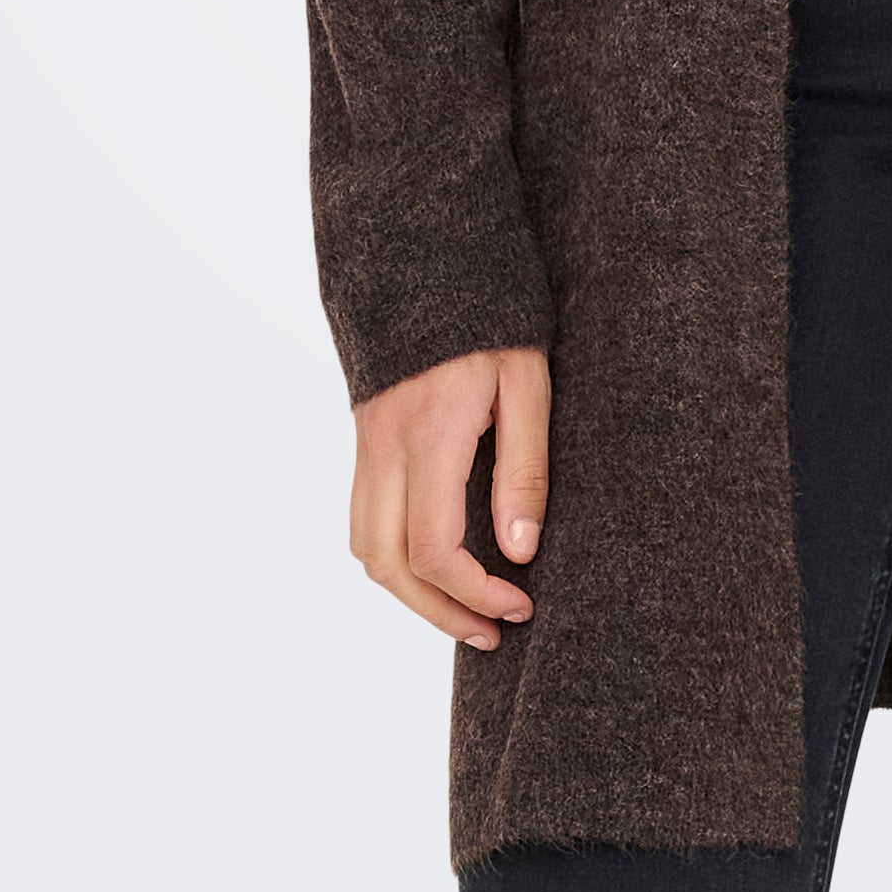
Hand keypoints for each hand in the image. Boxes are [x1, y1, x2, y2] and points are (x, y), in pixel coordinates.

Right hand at [350, 345, 551, 650]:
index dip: (474, 593)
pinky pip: (365, 519)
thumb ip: (524, 466)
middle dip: (439, 613)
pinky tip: (439, 563)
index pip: (433, 549)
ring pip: (366, 549)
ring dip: (411, 593)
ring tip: (466, 609)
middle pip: (387, 566)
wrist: (429, 260)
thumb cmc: (492, 318)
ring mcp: (366, 446)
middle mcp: (384, 449)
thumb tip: (520, 551)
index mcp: (428, 435)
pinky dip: (395, 558)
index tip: (520, 602)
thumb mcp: (527, 382)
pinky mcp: (364, 441)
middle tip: (493, 632)